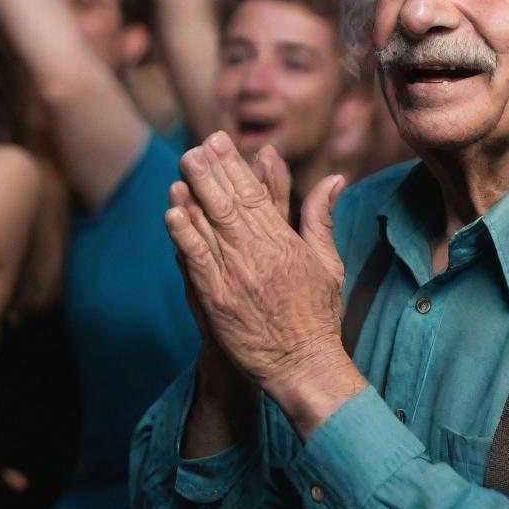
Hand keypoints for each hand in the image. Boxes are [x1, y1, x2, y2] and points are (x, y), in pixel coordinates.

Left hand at [166, 133, 358, 427]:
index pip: (256, 194)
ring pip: (212, 228)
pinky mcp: (219, 301)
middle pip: (231, 205)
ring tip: (181, 168)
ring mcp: (238, 277)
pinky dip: (185, 237)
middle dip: (212, 172)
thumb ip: (321, 217)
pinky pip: (198, 262)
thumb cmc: (319, 314)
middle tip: (196, 147)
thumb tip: (335, 178)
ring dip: (195, 196)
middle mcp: (261, 254)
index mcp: (286, 242)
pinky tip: (173, 214)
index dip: (236, 166)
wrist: (304, 366)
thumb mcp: (328, 260)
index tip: (220, 142)